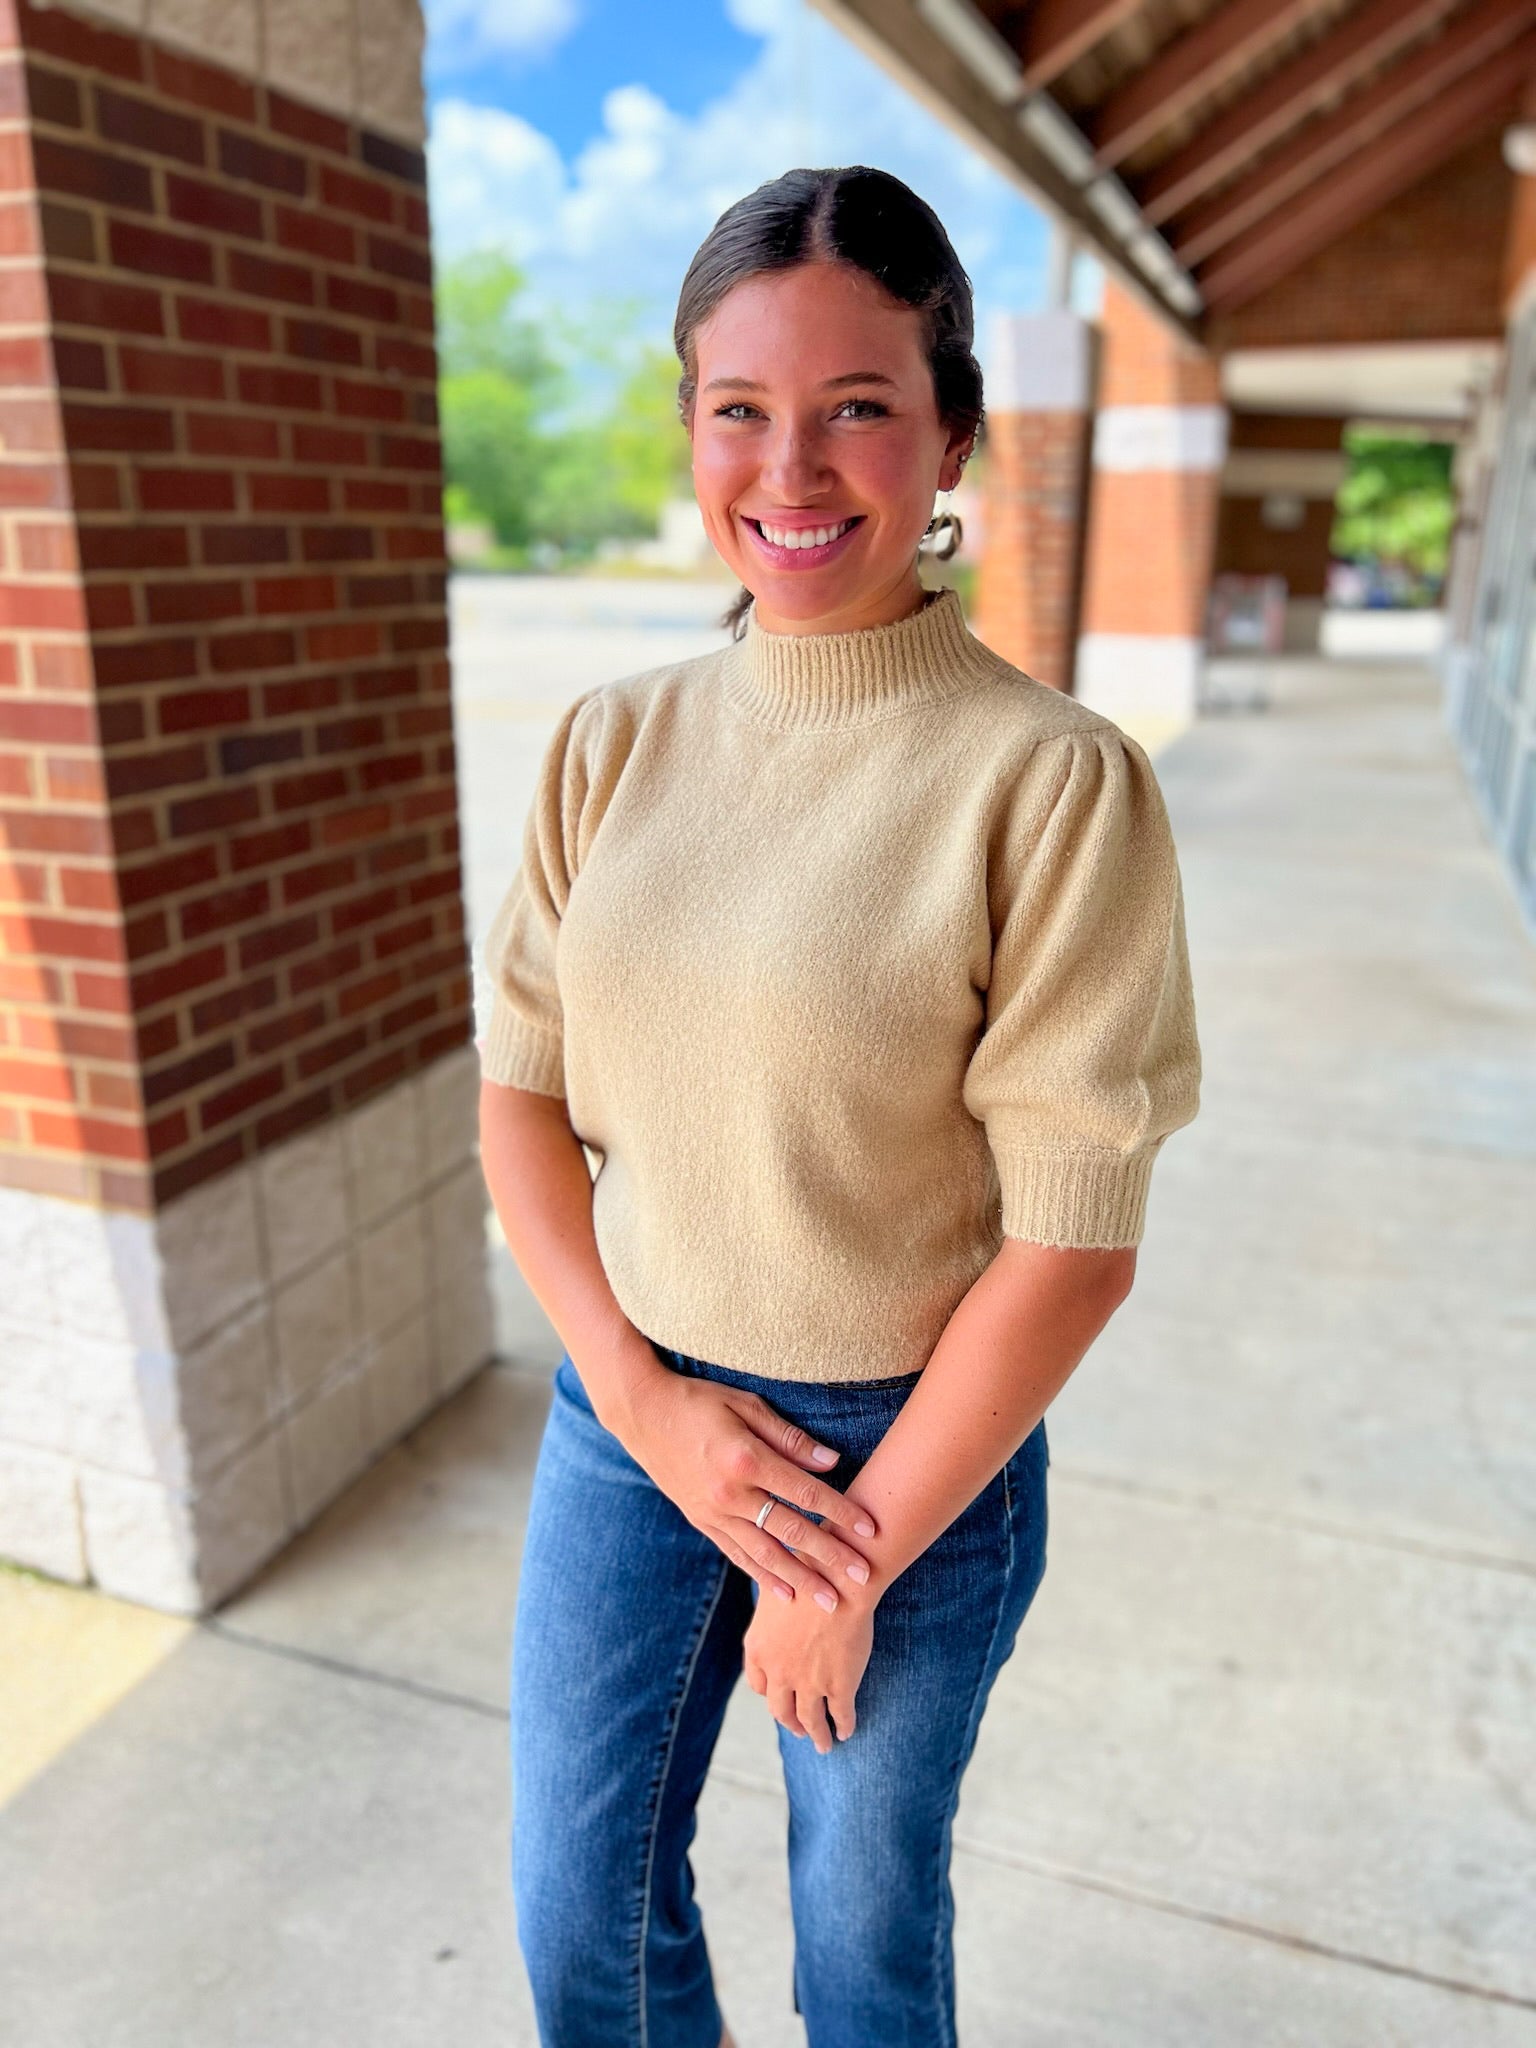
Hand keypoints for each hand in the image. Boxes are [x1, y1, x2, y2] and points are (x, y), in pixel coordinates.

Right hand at [608, 1363, 878, 1610]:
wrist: (642, 1414)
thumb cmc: (699, 1401)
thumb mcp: (747, 1406)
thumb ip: (789, 1438)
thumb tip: (832, 1461)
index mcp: (747, 1461)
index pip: (806, 1492)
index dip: (841, 1512)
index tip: (871, 1530)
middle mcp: (730, 1494)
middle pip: (791, 1532)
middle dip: (831, 1556)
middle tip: (863, 1578)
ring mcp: (713, 1513)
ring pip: (765, 1554)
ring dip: (801, 1579)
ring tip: (830, 1602)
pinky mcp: (701, 1521)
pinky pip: (737, 1554)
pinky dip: (763, 1576)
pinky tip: (785, 1592)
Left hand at [744, 1584, 873, 1752]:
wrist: (839, 1580)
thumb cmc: (807, 1572)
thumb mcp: (774, 1584)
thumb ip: (770, 1598)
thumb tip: (771, 1585)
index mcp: (759, 1649)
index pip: (759, 1683)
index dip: (770, 1692)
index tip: (778, 1696)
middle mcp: (778, 1672)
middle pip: (781, 1709)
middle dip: (790, 1722)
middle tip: (798, 1729)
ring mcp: (808, 1684)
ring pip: (810, 1721)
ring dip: (817, 1735)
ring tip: (824, 1744)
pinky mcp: (839, 1688)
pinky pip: (840, 1716)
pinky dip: (842, 1726)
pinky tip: (846, 1731)